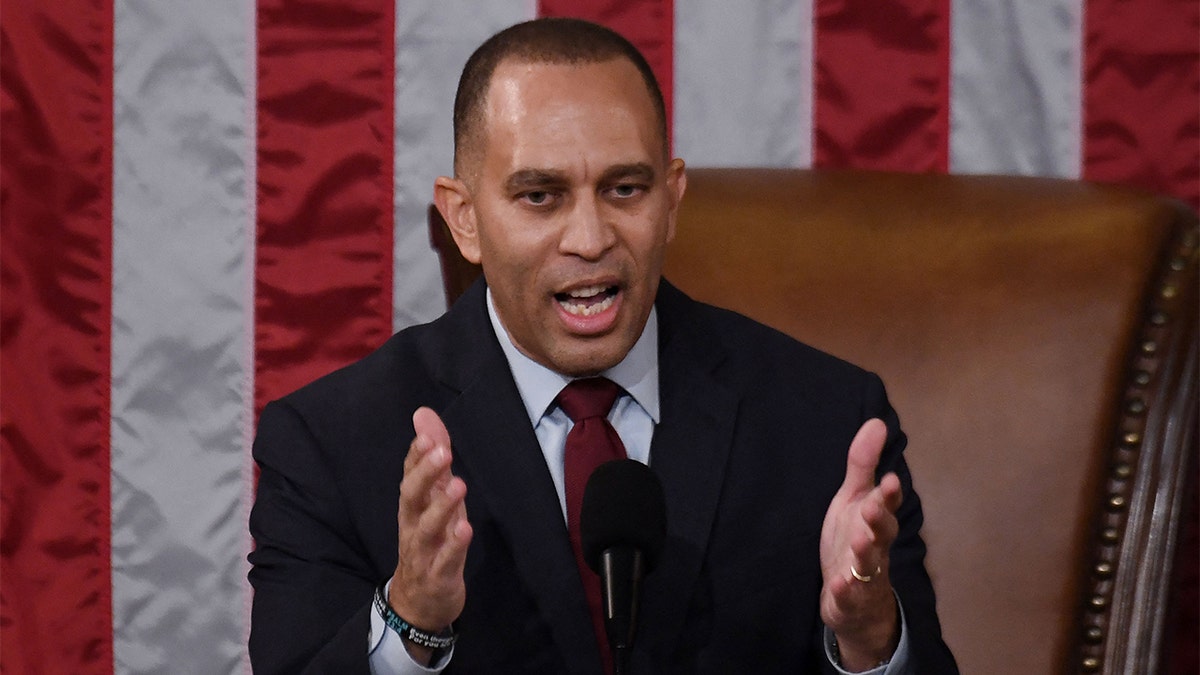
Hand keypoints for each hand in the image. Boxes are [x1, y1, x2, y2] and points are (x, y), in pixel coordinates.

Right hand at [389, 407, 472, 660]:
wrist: (419, 603)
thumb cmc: (430, 542)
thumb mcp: (434, 498)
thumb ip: (432, 460)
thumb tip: (424, 415)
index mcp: (412, 505)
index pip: (409, 475)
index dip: (417, 455)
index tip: (427, 434)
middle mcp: (413, 525)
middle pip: (411, 497)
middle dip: (425, 474)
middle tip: (441, 452)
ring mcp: (424, 552)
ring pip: (427, 528)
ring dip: (442, 506)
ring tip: (459, 485)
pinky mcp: (439, 576)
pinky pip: (445, 560)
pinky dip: (454, 545)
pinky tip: (466, 528)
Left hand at [819, 418, 902, 669]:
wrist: (856, 600)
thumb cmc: (855, 540)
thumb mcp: (854, 499)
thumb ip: (863, 464)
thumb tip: (875, 422)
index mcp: (874, 521)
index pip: (885, 505)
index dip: (888, 495)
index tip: (890, 480)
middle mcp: (874, 547)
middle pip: (881, 534)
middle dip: (878, 520)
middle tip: (872, 507)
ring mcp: (863, 574)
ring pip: (869, 564)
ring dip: (864, 553)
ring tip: (858, 541)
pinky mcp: (849, 598)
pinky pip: (848, 596)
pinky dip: (844, 590)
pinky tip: (837, 584)